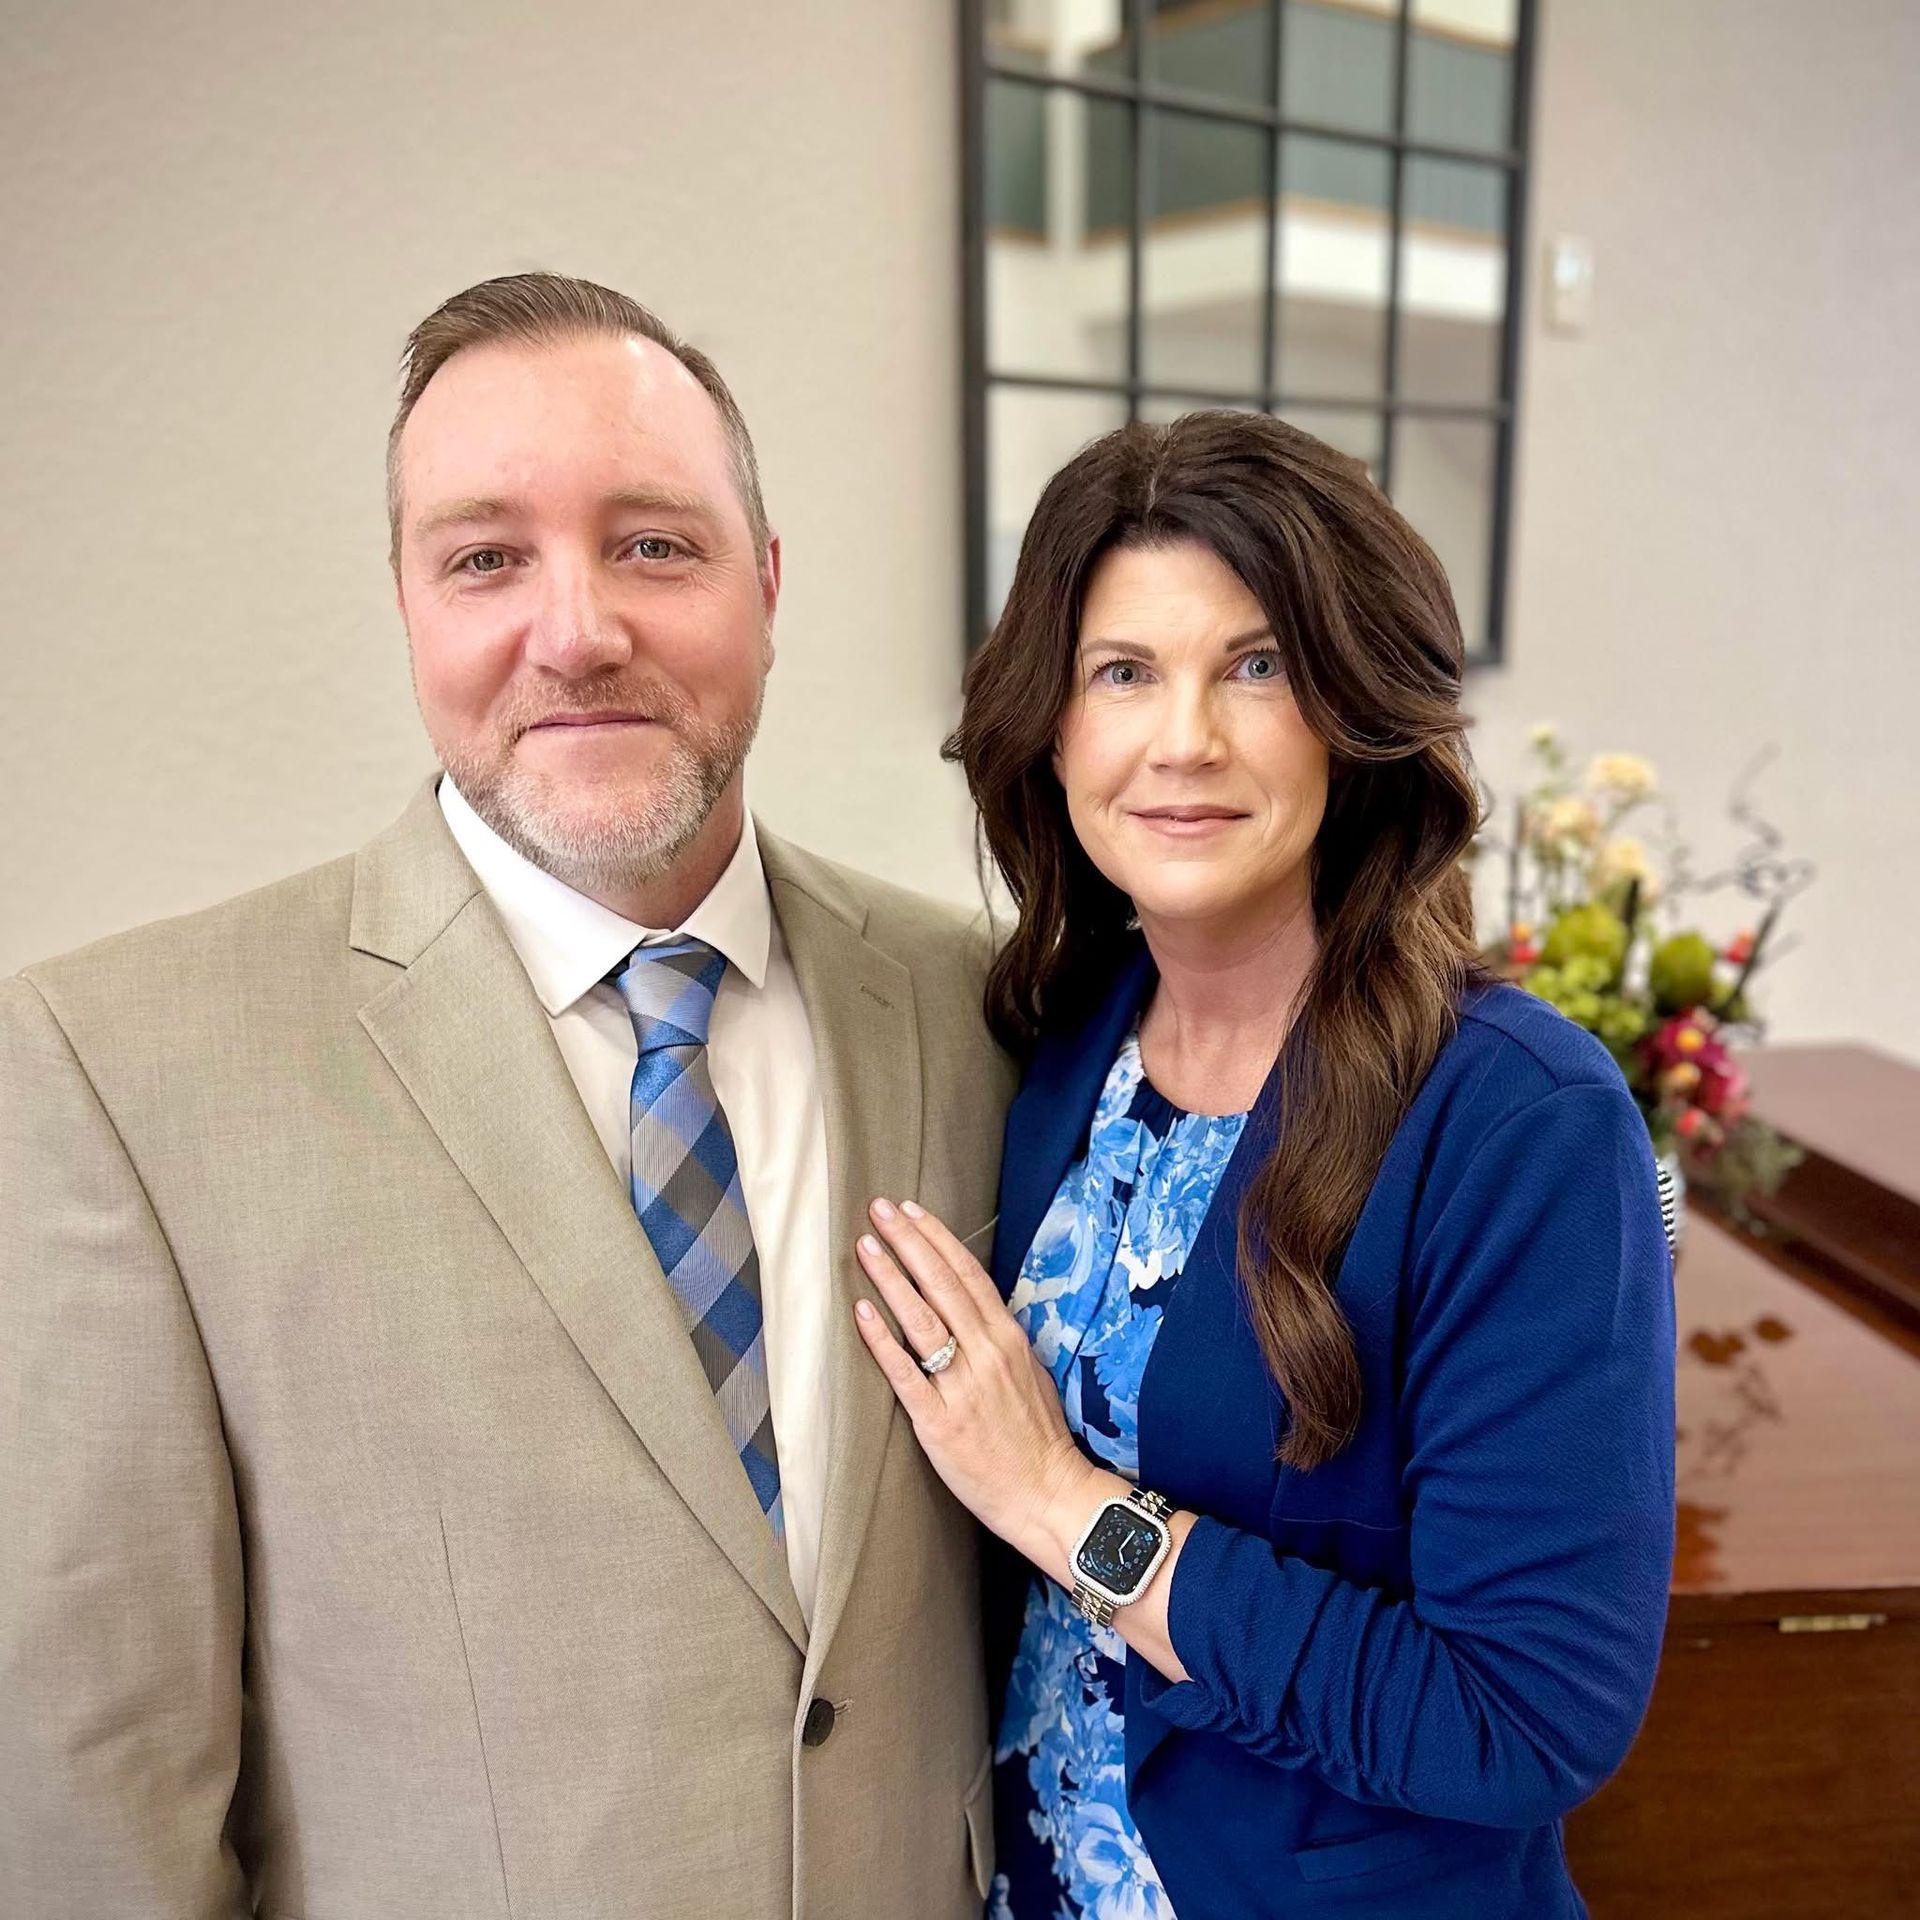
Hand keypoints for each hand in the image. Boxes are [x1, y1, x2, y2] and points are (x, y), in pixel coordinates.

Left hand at [853, 1198, 1100, 1569]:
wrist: (1048, 1494)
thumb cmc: (1038, 1437)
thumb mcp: (1030, 1372)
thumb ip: (999, 1339)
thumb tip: (972, 1309)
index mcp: (1008, 1338)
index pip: (968, 1274)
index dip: (936, 1239)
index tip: (911, 1211)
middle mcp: (986, 1353)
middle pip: (941, 1285)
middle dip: (907, 1242)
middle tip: (879, 1209)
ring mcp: (962, 1386)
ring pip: (921, 1319)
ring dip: (891, 1278)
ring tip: (865, 1246)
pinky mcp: (939, 1422)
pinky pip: (905, 1373)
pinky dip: (882, 1340)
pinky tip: (862, 1311)